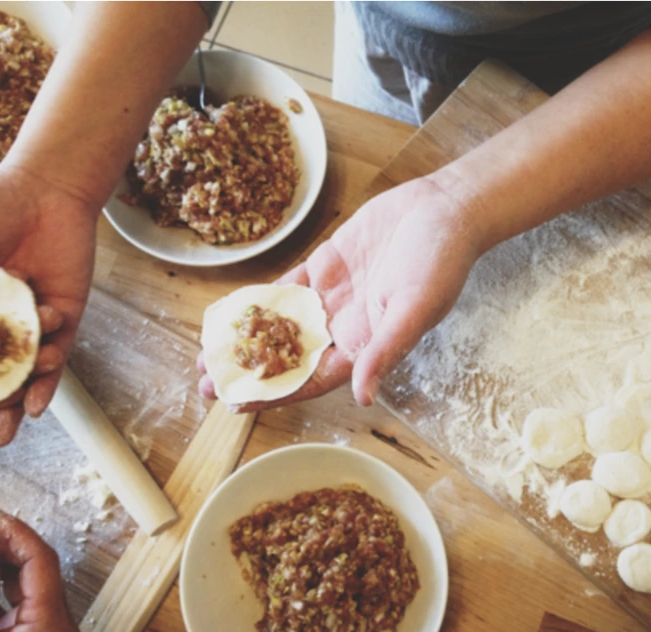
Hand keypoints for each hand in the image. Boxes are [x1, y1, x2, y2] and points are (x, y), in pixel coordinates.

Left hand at [198, 176, 486, 409]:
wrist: (445, 208)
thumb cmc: (441, 262)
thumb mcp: (415, 310)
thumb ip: (386, 351)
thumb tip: (365, 397)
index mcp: (365, 346)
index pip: (312, 380)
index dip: (274, 395)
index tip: (237, 404)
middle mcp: (344, 328)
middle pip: (288, 358)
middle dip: (248, 373)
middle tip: (206, 384)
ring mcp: (332, 297)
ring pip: (280, 326)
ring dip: (246, 340)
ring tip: (207, 354)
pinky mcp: (325, 267)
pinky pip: (286, 289)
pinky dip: (260, 300)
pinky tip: (231, 310)